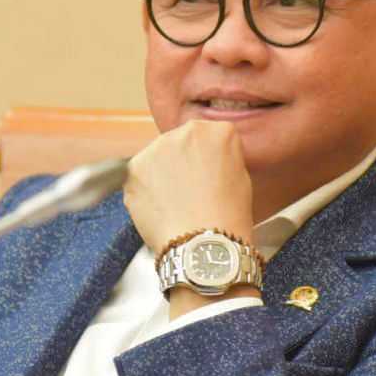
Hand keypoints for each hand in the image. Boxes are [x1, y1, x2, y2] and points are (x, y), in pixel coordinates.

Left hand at [123, 120, 254, 253]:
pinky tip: (161, 207)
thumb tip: (208, 159)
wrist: (202, 244)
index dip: (209, 159)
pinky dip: (146, 189)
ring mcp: (155, 148)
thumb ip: (222, 157)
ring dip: (162, 173)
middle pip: (180, 142)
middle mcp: (184, 132)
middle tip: (190, 191)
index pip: (209, 137)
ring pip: (158, 157)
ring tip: (175, 203)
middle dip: (182, 161)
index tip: (209, 174)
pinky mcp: (134, 167)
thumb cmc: (227, 217)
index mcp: (216, 131)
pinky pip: (140, 175)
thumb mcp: (241, 177)